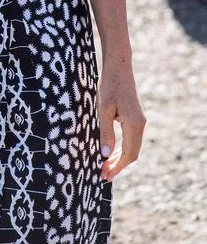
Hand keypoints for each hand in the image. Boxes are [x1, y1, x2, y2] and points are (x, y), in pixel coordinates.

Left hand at [97, 58, 145, 181]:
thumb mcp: (103, 109)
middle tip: (103, 174)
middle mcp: (140, 124)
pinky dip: (122, 148)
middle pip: (132, 153)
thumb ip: (105, 132)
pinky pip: (131, 138)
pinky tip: (111, 151)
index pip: (128, 154)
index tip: (105, 176)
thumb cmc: (109, 86)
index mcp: (134, 124)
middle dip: (118, 165)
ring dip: (120, 158)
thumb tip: (105, 155)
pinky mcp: (135, 116)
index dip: (117, 167)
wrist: (118, 67)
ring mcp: (139, 120)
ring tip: (105, 166)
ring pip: (133, 146)